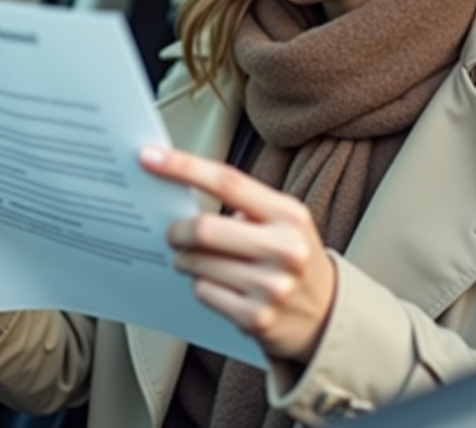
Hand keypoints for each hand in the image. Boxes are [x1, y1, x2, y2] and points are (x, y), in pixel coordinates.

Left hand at [140, 146, 335, 363]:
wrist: (326, 313)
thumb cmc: (290, 256)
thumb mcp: (282, 222)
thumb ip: (243, 205)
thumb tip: (180, 193)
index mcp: (288, 214)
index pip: (228, 182)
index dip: (184, 167)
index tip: (149, 156)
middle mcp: (285, 249)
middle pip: (204, 230)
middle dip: (176, 230)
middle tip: (172, 232)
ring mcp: (272, 287)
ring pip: (198, 264)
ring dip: (185, 260)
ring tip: (197, 260)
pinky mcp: (257, 319)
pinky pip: (203, 292)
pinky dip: (200, 285)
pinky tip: (218, 285)